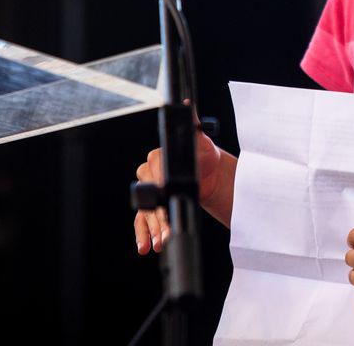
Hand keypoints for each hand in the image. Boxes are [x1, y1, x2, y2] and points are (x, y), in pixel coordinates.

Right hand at [133, 105, 223, 254]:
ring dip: (151, 228)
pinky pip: (142, 221)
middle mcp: (150, 173)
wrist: (211, 176)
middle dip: (157, 214)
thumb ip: (194, 127)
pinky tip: (147, 246)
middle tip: (166, 227)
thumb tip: (187, 108)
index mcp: (158, 156)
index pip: (154, 173)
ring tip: (159, 241)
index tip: (166, 196)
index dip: (160, 186)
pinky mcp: (152, 207)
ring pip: (144, 211)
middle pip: (148, 196)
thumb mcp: (202, 142)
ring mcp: (150, 192)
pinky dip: (142, 234)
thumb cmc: (205, 158)